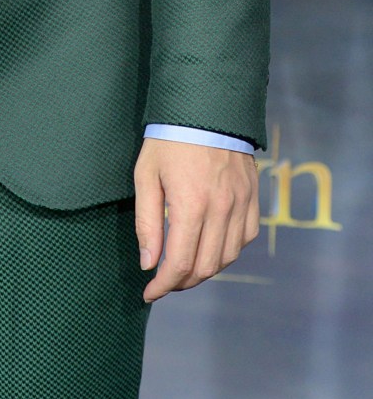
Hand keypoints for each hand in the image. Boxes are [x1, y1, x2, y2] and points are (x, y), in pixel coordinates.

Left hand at [134, 138, 258, 301]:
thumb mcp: (146, 175)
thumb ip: (148, 222)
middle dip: (182, 282)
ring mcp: (241, 204)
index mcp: (191, 204)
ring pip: (227, 257)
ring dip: (205, 271)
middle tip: (164, 281)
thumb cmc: (169, 139)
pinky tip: (210, 247)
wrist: (206, 106)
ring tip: (184, 268)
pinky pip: (245, 238)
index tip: (149, 292)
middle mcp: (221, 209)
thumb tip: (149, 263)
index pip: (180, 263)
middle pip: (205, 267)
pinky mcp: (253, 198)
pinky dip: (227, 252)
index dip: (163, 285)